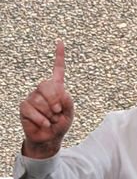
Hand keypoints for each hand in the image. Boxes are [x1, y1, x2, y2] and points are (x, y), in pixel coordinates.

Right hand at [19, 41, 73, 158]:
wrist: (49, 138)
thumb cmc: (60, 124)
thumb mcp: (69, 113)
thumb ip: (68, 102)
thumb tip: (60, 93)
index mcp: (57, 87)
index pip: (58, 68)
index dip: (59, 55)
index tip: (60, 41)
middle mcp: (43, 90)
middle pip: (46, 84)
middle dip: (54, 99)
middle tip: (58, 111)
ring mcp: (32, 97)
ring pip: (38, 99)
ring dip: (48, 113)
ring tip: (51, 119)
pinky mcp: (24, 107)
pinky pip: (30, 109)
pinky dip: (40, 118)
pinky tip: (44, 123)